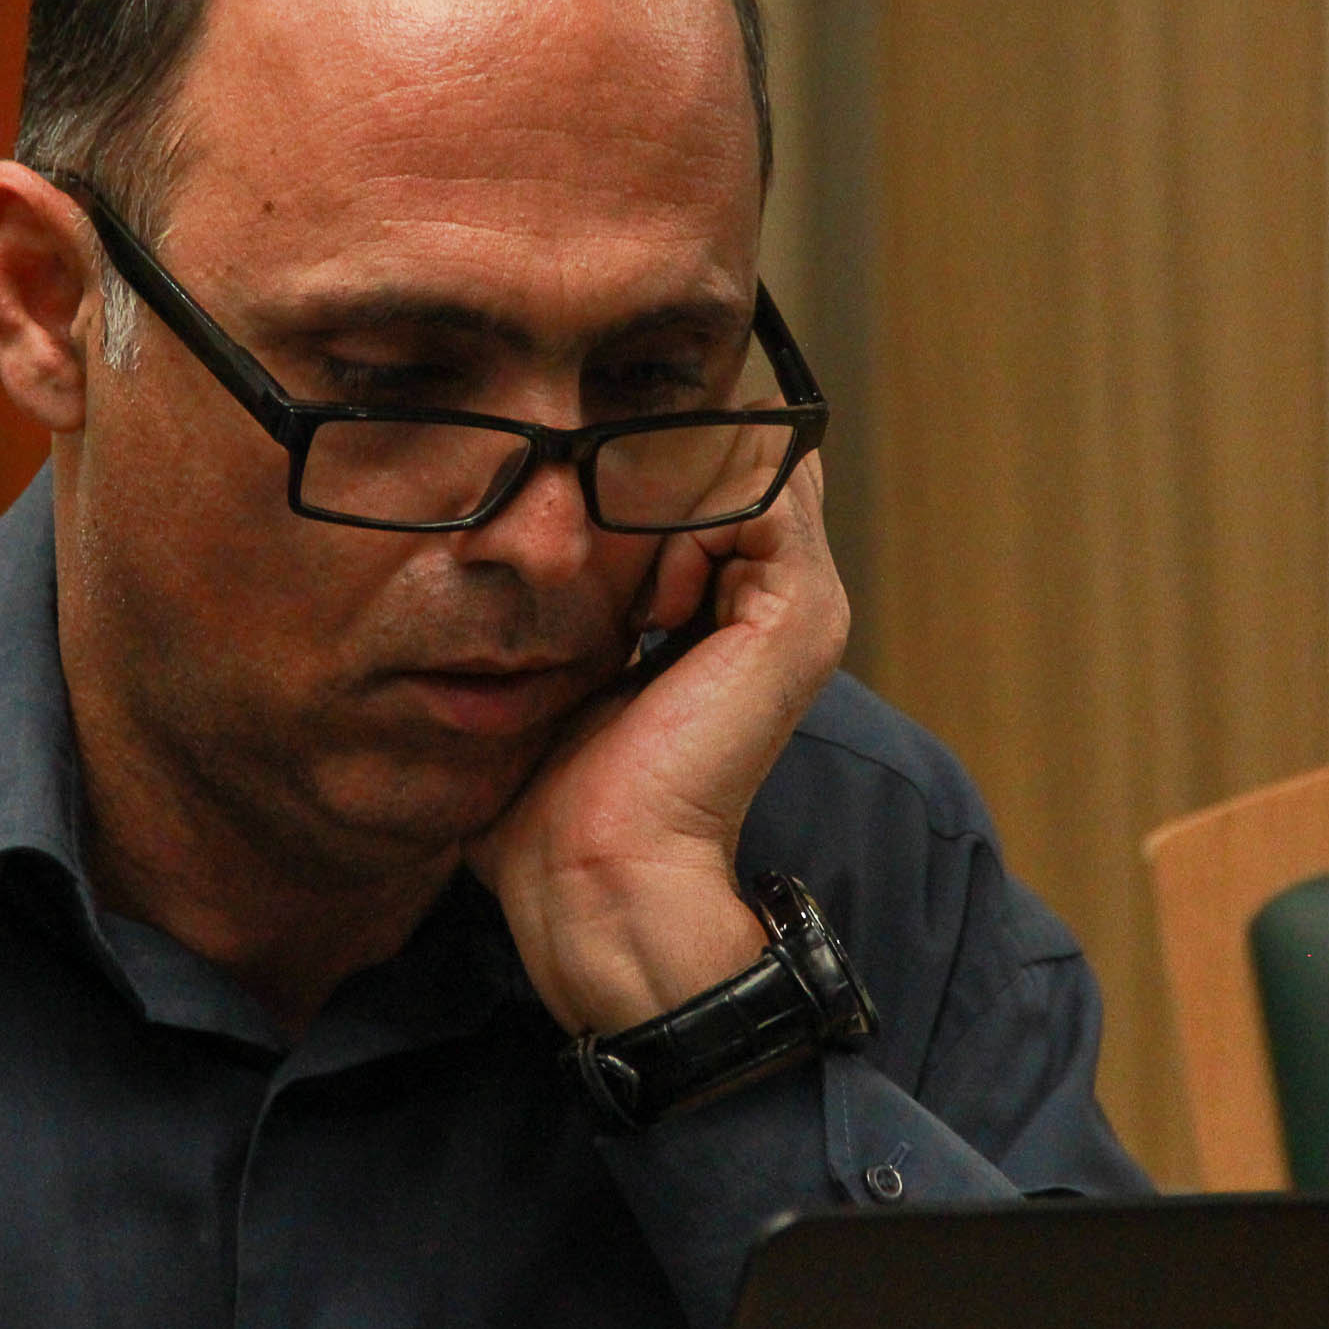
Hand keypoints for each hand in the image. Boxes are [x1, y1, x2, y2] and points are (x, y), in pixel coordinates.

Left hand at [465, 453, 850, 1034]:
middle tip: (601, 549)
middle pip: (738, 450)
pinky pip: (753, 497)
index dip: (644, 468)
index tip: (579, 535)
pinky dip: (689, 528)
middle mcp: (787, 598)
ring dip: (670, 497)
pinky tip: (653, 610)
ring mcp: (803, 604)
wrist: (596, 878)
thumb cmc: (557, 799)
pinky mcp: (796, 617)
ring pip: (746, 460)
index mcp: (739, 609)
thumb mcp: (558, 666)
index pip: (715, 469)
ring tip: (631, 593)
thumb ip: (574, 597)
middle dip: (657, 466)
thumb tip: (525, 534)